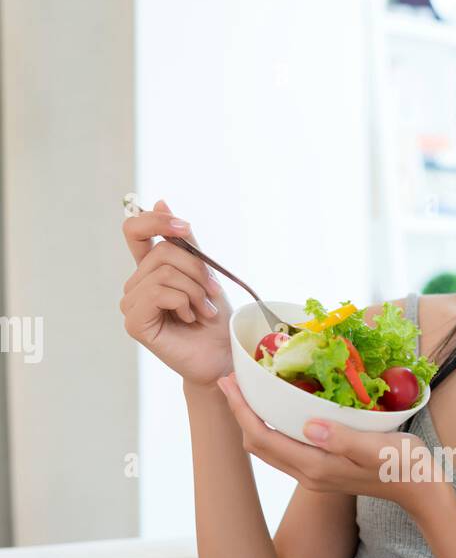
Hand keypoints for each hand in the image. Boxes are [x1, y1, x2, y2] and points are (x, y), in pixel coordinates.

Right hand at [119, 199, 232, 387]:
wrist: (222, 356)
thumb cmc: (216, 319)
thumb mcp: (204, 273)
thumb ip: (184, 242)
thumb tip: (159, 201)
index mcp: (149, 269)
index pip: (135, 229)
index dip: (156, 221)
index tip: (184, 228)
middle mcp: (135, 284)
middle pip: (162, 252)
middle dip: (197, 270)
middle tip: (213, 293)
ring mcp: (131, 304)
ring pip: (162, 273)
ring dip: (194, 290)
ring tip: (204, 311)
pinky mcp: (134, 322)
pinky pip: (157, 293)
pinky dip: (182, 302)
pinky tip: (189, 319)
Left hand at [215, 370, 436, 513]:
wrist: (420, 489)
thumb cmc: (403, 464)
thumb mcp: (377, 447)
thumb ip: (342, 439)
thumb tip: (309, 426)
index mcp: (316, 467)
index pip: (263, 438)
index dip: (241, 410)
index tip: (229, 383)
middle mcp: (308, 474)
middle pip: (258, 445)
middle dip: (240, 413)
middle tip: (232, 381)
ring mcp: (314, 474)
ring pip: (269, 448)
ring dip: (253, 420)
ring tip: (248, 391)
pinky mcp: (322, 469)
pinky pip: (284, 447)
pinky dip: (272, 426)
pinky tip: (279, 408)